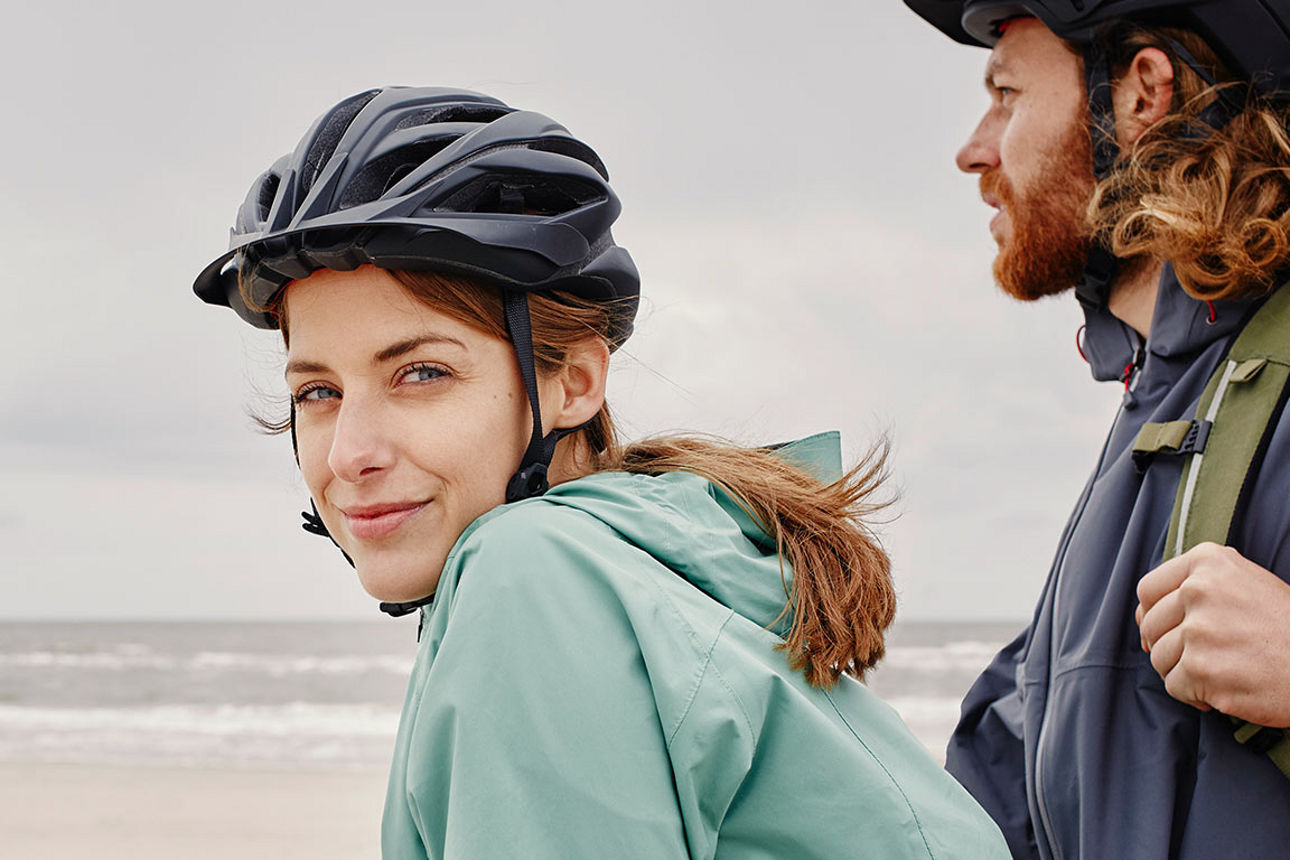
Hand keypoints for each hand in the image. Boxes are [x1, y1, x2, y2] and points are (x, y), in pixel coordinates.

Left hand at [1136, 542, 1289, 726]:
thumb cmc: (1285, 627)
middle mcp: (1199, 590)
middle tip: (1203, 658)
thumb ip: (1195, 586)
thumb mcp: (1244, 583)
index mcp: (1208, 562)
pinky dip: (1195, 694)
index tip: (1166, 630)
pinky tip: (1224, 690)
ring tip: (1220, 672)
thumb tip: (1142, 614)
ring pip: (1159, 658)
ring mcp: (1199, 630)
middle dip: (1169, 647)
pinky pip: (1175, 686)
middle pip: (1150, 627)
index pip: (1148, 590)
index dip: (1152, 615)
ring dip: (1183, 672)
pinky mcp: (1202, 669)